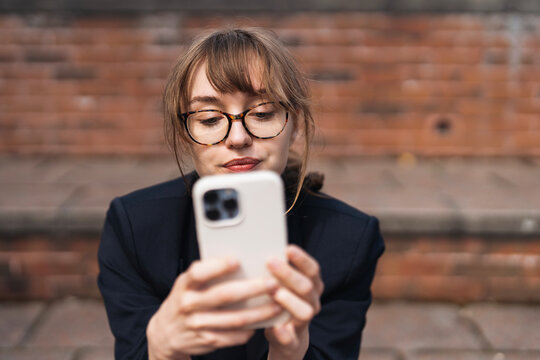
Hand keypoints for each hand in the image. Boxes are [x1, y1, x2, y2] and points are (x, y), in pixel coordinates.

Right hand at [147, 257, 281, 359]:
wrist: (166, 332)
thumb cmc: (185, 299)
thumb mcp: (188, 283)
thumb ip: (206, 272)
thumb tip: (239, 259)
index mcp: (185, 285)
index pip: (199, 273)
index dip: (217, 266)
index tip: (237, 260)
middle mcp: (189, 305)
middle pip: (225, 295)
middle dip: (252, 289)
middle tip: (273, 283)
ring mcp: (198, 325)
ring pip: (235, 319)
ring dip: (260, 312)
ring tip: (278, 304)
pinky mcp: (207, 341)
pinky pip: (234, 336)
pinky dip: (251, 329)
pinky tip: (263, 322)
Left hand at [265, 245, 323, 359]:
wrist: (284, 336)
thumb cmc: (279, 300)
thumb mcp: (282, 284)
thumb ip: (277, 270)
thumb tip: (258, 246)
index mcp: (312, 285)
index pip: (312, 269)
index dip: (302, 259)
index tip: (287, 248)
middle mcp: (312, 302)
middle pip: (306, 286)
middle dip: (289, 274)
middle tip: (270, 263)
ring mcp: (304, 322)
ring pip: (305, 311)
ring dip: (290, 300)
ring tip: (275, 292)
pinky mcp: (294, 341)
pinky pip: (292, 339)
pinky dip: (285, 334)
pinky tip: (276, 327)